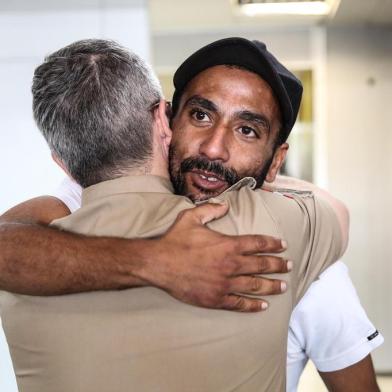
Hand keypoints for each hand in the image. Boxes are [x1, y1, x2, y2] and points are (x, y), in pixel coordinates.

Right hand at [144, 202, 289, 311]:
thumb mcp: (191, 218)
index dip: (273, 244)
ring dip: (271, 286)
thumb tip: (225, 205)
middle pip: (262, 265)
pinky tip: (263, 306)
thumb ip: (211, 209)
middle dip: (278, 265)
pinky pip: (240, 304)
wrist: (158, 264)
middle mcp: (230, 265)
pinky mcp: (216, 299)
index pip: (258, 243)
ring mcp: (224, 284)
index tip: (283, 245)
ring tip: (283, 286)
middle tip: (289, 266)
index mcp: (227, 245)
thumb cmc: (175, 240)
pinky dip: (253, 305)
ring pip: (255, 286)